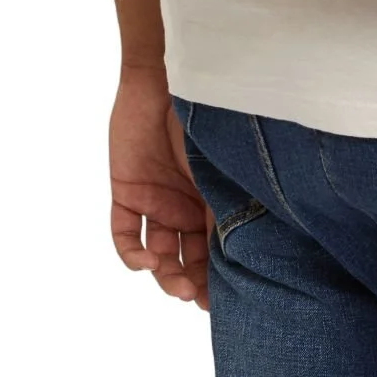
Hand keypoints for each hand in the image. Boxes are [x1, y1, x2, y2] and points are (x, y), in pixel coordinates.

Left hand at [109, 63, 211, 310]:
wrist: (168, 77)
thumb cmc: (206, 114)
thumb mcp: (223, 165)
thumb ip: (232, 199)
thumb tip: (254, 244)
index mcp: (209, 199)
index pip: (212, 248)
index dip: (215, 276)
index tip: (222, 299)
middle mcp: (182, 206)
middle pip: (184, 258)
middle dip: (191, 282)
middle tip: (197, 296)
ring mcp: (153, 201)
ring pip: (155, 254)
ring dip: (164, 275)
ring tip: (176, 284)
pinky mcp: (126, 192)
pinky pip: (123, 235)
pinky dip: (131, 255)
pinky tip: (146, 262)